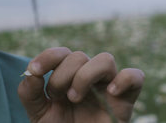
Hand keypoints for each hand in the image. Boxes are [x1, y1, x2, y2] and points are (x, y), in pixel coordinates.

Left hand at [18, 47, 143, 122]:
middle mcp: (88, 77)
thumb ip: (30, 92)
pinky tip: (110, 92)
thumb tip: (31, 72)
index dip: (48, 56)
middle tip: (58, 97)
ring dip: (86, 76)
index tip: (35, 70)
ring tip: (74, 97)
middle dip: (63, 75)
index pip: (61, 53)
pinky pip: (135, 77)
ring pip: (105, 59)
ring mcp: (107, 87)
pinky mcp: (125, 100)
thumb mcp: (38, 113)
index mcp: (67, 76)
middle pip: (79, 56)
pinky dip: (124, 79)